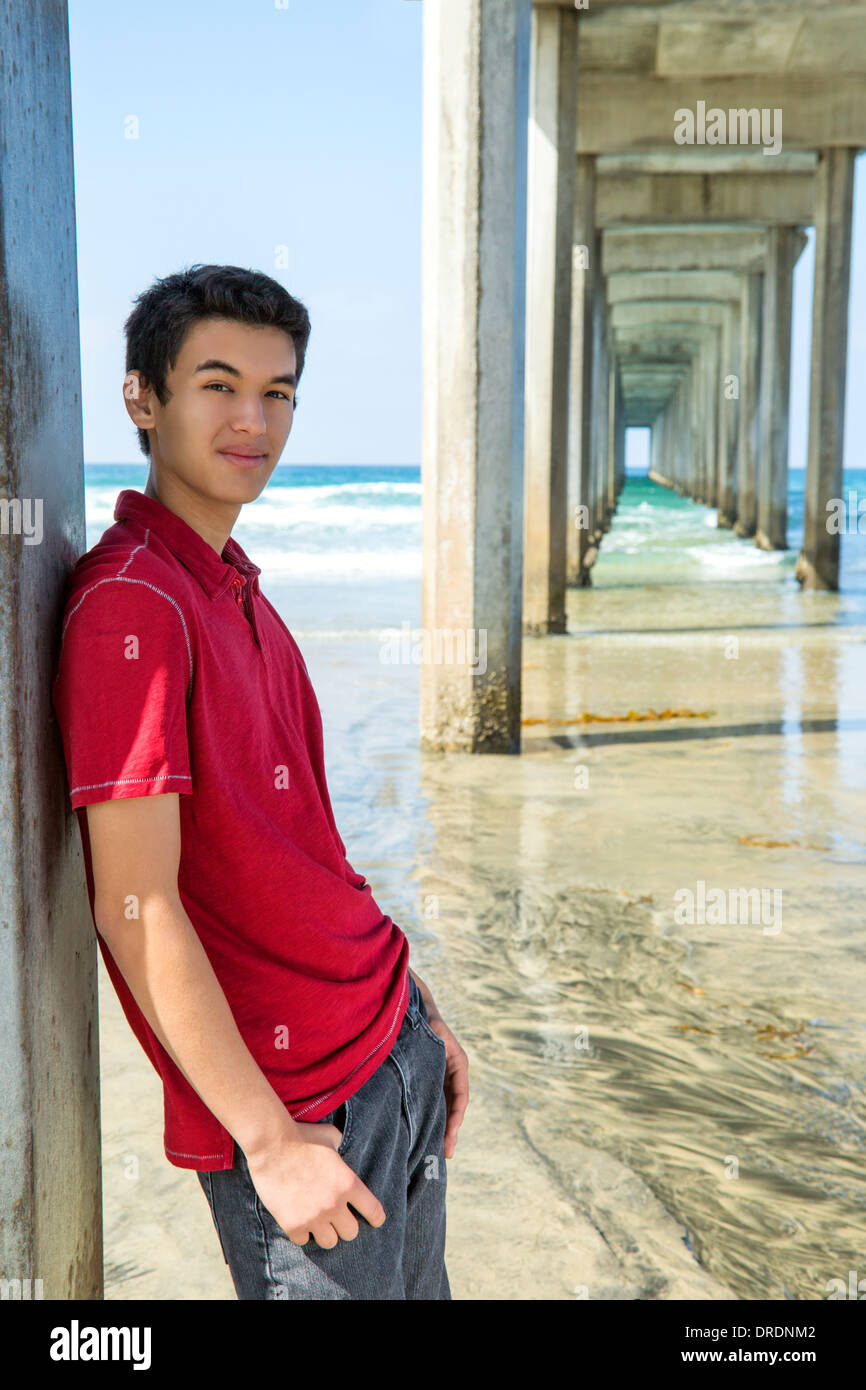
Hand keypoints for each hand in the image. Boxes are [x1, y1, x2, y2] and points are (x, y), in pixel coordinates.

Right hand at [244, 1119, 385, 1248]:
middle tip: (336, 1217)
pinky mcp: (292, 1225)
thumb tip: (342, 1148)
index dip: (376, 1217)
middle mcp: (334, 1204)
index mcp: (348, 1183)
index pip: (374, 1211)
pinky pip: (303, 1240)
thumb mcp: (330, 1136)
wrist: (271, 1144)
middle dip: (345, 1225)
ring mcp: (313, 1217)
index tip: (375, 1220)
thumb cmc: (302, 1136)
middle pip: (351, 1232)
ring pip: (330, 1242)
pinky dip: (301, 1233)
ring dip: (325, 1232)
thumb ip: (341, 1146)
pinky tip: (298, 1221)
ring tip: (318, 1222)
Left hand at [423, 1009, 468, 1159]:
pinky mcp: (431, 1077)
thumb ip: (431, 1054)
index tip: (450, 1136)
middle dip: (450, 1130)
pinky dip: (434, 1116)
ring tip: (440, 1151)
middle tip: (446, 1153)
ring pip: (445, 1105)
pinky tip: (427, 1132)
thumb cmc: (422, 1018)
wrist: (414, 1004)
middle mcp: (453, 1071)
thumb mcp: (430, 1034)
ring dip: (443, 1126)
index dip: (456, 1118)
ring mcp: (443, 1074)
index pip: (460, 1096)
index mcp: (458, 1062)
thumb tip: (427, 1079)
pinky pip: (435, 1100)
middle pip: (454, 1105)